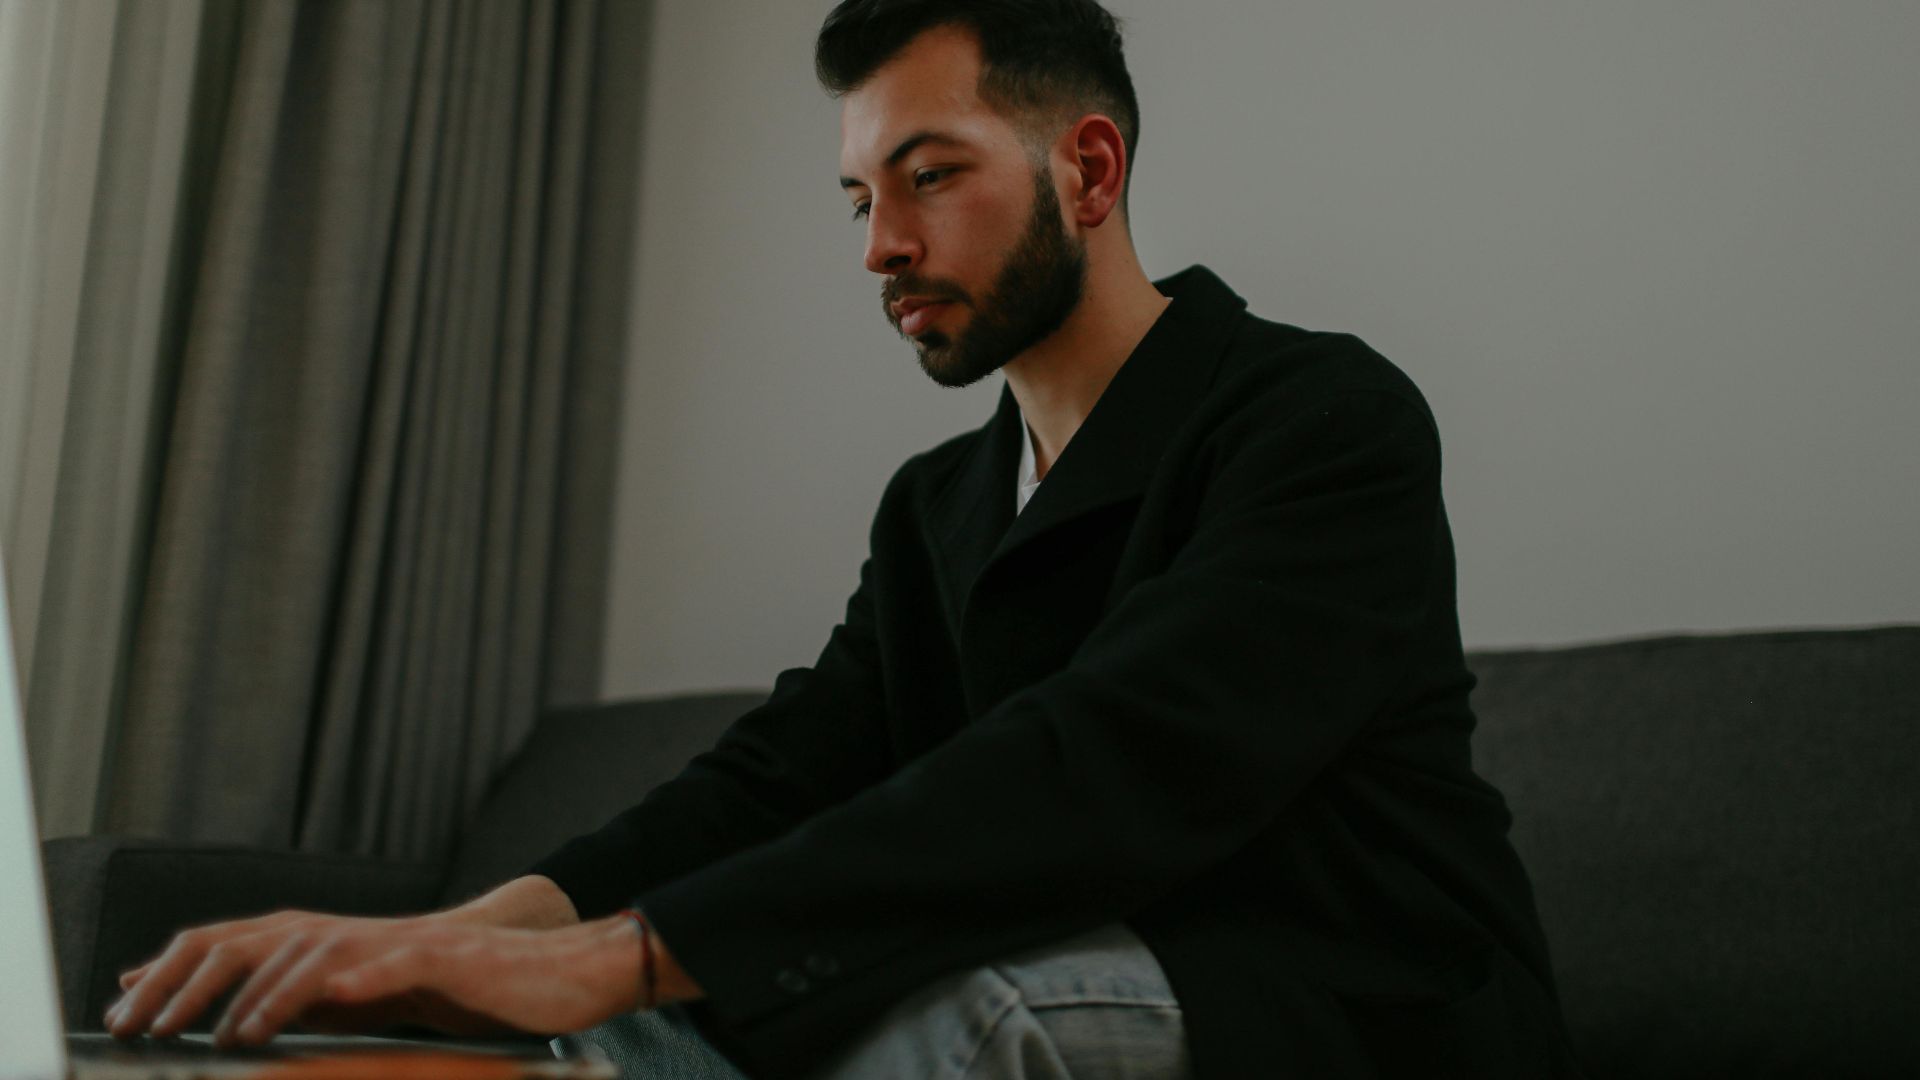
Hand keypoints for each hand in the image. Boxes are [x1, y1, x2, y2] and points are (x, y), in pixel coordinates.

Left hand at [105, 911, 646, 1046]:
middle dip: (197, 982)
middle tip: (151, 1025)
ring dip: (271, 993)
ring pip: (320, 955)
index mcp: (337, 946)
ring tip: (237, 1033)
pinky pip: (397, 963)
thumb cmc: (468, 991)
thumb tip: (235, 1018)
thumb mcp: (375, 998)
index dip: (177, 970)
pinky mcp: (448, 959)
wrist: (555, 973)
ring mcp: (403, 943)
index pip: (240, 945)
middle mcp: (360, 935)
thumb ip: (309, 999)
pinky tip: (334, 995)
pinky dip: (361, 978)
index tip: (125, 1005)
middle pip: (260, 942)